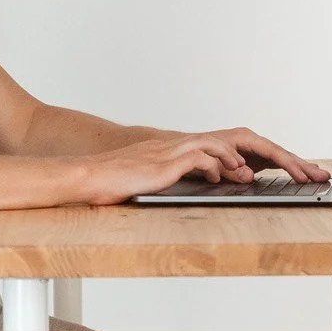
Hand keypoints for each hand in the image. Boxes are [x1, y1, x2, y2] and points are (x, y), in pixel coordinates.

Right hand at [74, 134, 256, 203]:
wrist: (88, 176)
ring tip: (238, 170)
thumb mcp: (133, 179)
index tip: (229, 166)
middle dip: (230, 152)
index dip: (216, 153)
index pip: (195, 143)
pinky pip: (197, 158)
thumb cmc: (104, 182)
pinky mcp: (164, 165)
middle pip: (207, 139)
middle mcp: (164, 147)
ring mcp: (164, 154)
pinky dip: (212, 166)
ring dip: (227, 157)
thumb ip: (147, 180)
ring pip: (207, 144)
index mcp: (158, 150)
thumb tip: (153, 191)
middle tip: (243, 167)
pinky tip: (215, 179)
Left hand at [194, 128, 330, 183]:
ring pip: (281, 158)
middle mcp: (251, 141)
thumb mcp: (211, 163)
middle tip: (323, 176)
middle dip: (303, 166)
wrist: (183, 151)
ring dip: (300, 167)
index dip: (289, 164)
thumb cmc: (197, 154)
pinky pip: (276, 163)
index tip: (302, 175)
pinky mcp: (254, 159)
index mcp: (244, 138)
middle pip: (282, 154)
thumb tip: (250, 175)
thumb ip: (231, 170)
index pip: (272, 151)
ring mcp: (254, 150)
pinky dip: (290, 168)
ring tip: (320, 176)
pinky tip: (302, 174)